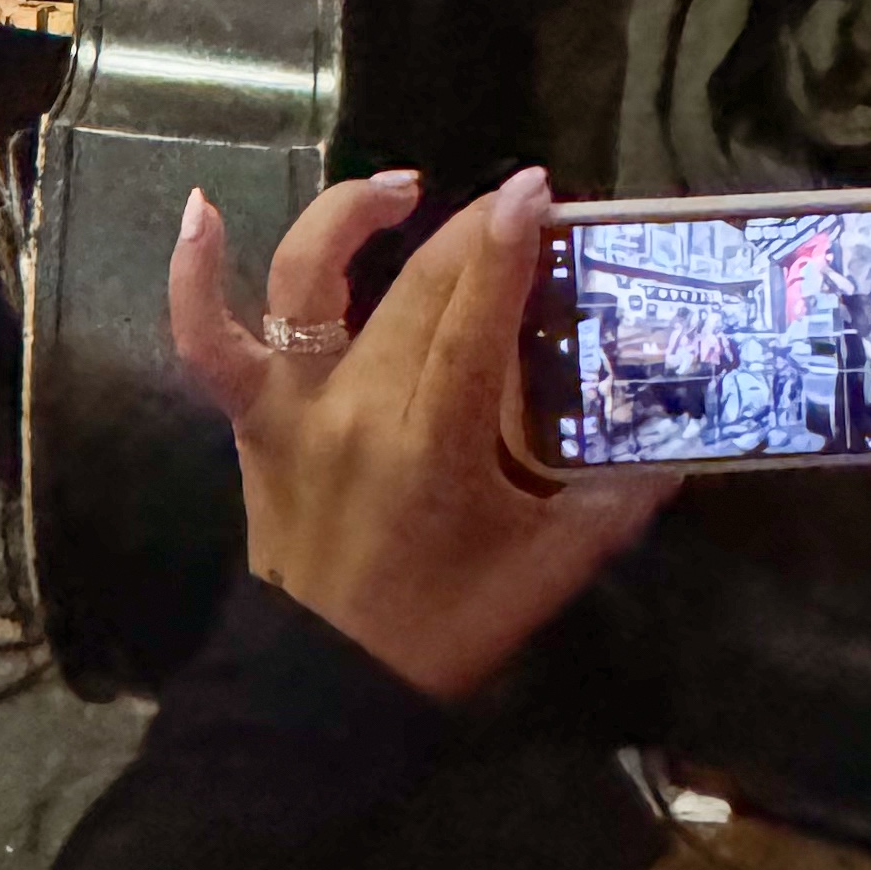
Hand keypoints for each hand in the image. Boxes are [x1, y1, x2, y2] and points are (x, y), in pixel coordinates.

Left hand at [170, 164, 670, 702]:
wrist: (330, 680)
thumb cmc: (446, 623)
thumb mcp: (550, 569)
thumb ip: (616, 501)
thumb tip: (678, 442)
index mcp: (431, 443)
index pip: (471, 320)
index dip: (503, 247)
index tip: (536, 191)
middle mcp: (355, 406)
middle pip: (411, 287)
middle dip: (468, 229)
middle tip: (516, 202)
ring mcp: (290, 404)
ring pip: (306, 279)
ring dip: (350, 215)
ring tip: (402, 188)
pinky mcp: (247, 414)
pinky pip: (204, 336)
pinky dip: (192, 270)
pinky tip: (201, 208)